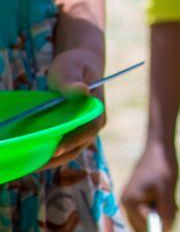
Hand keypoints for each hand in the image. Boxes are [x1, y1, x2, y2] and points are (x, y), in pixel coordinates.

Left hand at [42, 30, 105, 169]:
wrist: (80, 67)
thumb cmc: (75, 65)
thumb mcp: (70, 69)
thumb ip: (72, 81)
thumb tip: (82, 90)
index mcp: (97, 108)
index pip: (89, 129)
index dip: (73, 141)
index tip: (55, 150)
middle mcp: (95, 123)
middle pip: (78, 146)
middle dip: (57, 158)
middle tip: (34, 165)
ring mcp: (85, 129)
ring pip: (71, 151)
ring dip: (52, 160)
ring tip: (30, 166)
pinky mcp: (75, 132)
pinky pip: (63, 147)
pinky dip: (50, 154)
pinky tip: (33, 157)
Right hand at [121, 143, 179, 231]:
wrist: (159, 147)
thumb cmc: (163, 167)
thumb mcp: (168, 191)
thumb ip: (166, 211)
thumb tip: (166, 231)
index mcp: (130, 203)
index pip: (145, 228)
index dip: (160, 225)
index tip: (173, 216)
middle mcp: (126, 204)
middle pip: (144, 227)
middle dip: (160, 220)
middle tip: (174, 206)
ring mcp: (131, 199)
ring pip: (148, 219)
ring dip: (162, 213)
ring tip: (171, 197)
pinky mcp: (137, 195)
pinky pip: (149, 210)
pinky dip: (160, 206)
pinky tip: (168, 195)